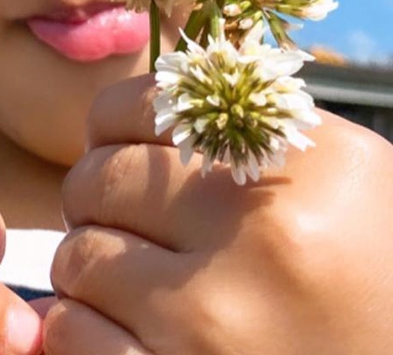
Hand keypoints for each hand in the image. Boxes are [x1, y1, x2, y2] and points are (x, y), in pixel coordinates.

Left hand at [45, 74, 392, 354]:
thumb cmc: (369, 278)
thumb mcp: (339, 183)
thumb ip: (246, 132)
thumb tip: (137, 107)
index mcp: (303, 164)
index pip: (139, 107)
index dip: (112, 129)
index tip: (120, 151)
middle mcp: (260, 233)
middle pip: (98, 180)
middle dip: (96, 200)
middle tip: (125, 225)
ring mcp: (217, 317)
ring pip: (78, 256)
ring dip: (91, 269)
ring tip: (134, 283)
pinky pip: (74, 330)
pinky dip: (80, 326)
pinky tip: (125, 330)